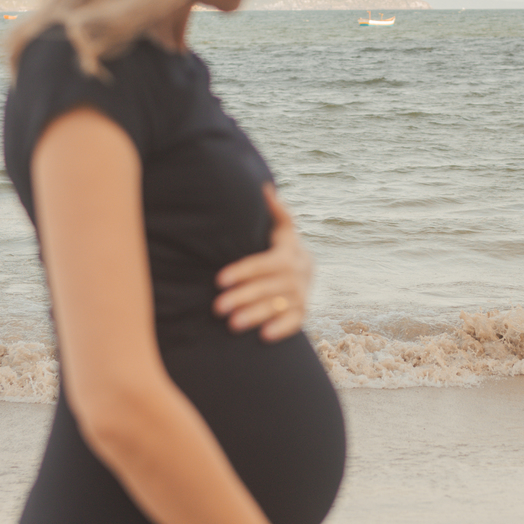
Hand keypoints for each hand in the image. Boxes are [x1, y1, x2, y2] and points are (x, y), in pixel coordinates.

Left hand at [214, 185, 312, 340]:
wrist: (306, 270)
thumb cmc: (281, 248)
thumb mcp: (280, 231)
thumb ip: (275, 212)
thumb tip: (264, 187)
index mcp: (289, 252)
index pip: (264, 263)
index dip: (242, 272)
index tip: (219, 280)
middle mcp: (298, 273)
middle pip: (269, 286)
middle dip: (243, 297)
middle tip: (217, 308)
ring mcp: (302, 294)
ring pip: (279, 305)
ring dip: (256, 315)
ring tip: (232, 324)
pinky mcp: (304, 312)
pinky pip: (295, 322)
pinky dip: (281, 329)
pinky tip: (263, 336)